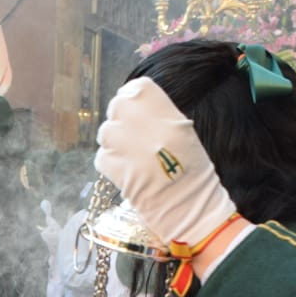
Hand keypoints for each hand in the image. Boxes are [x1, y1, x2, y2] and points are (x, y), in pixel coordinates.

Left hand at [94, 77, 238, 248]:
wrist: (192, 209)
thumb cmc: (193, 173)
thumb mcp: (184, 134)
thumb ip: (160, 116)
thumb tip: (134, 108)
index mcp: (169, 115)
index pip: (137, 87)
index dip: (131, 97)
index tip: (133, 109)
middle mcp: (148, 127)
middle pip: (117, 106)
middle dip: (118, 119)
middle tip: (128, 134)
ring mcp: (131, 148)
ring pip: (105, 132)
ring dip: (112, 142)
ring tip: (128, 155)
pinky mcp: (118, 171)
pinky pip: (102, 157)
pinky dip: (109, 163)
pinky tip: (125, 171)